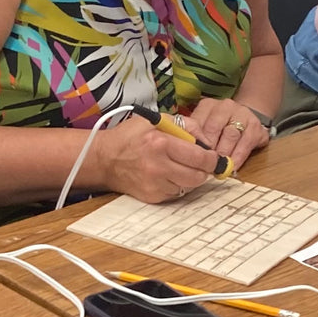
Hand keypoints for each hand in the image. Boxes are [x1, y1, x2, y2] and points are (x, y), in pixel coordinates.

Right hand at [97, 113, 218, 202]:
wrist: (104, 159)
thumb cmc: (130, 136)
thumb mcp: (156, 120)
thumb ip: (186, 125)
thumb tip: (206, 141)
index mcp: (161, 143)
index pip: (199, 157)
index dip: (212, 158)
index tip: (213, 156)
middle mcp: (158, 166)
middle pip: (198, 176)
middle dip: (204, 170)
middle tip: (200, 163)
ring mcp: (154, 184)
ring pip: (189, 187)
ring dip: (190, 177)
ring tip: (180, 166)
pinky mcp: (152, 197)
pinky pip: (176, 194)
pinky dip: (177, 185)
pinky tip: (167, 174)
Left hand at [190, 98, 269, 170]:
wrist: (247, 120)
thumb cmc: (220, 129)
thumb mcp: (205, 127)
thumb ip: (195, 136)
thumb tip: (186, 154)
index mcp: (207, 105)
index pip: (196, 122)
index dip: (194, 142)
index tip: (191, 157)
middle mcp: (224, 106)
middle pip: (213, 128)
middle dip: (208, 149)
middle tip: (204, 165)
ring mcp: (242, 113)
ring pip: (230, 135)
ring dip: (223, 154)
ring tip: (217, 167)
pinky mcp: (255, 125)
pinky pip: (246, 142)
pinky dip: (238, 156)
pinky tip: (233, 166)